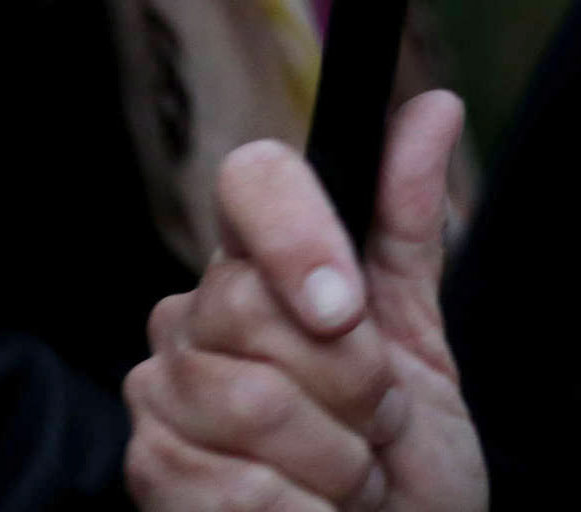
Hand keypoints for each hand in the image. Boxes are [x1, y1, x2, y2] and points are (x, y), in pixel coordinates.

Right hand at [125, 93, 484, 510]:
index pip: (251, 179)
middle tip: (377, 423)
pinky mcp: (149, 474)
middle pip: (254, 305)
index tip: (347, 305)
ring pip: (248, 401)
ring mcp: (162, 395)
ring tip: (350, 475)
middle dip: (350, 380)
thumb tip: (432, 106)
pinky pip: (231, 486)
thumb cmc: (402, 458)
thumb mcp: (419, 338)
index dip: (298, 233)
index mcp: (259, 264)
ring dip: (335, 458)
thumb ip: (408, 226)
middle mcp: (194, 316)